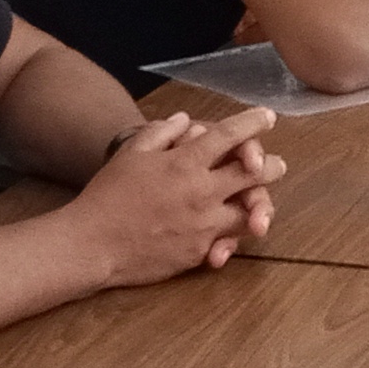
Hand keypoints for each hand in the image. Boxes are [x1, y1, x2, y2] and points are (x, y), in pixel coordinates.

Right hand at [70, 109, 287, 283]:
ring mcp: (203, 224)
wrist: (92, 244)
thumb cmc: (107, 195)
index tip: (267, 116)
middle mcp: (201, 191)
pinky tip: (237, 231)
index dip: (252, 123)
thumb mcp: (131, 154)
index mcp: (184, 162)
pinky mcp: (198, 251)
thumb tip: (184, 120)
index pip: (229, 135)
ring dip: (260, 205)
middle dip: (270, 165)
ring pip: (249, 212)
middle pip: (253, 174)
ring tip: (262, 203)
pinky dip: (233, 236)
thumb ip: (161, 133)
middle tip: (276, 163)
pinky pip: (227, 241)